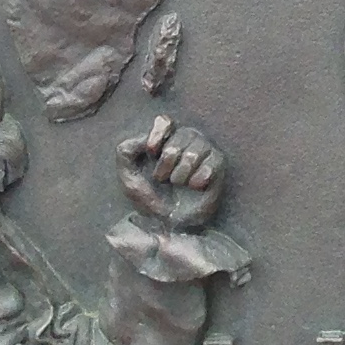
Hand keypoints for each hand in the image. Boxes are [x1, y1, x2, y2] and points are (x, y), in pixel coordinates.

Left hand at [118, 114, 224, 228]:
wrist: (167, 223)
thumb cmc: (150, 199)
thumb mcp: (128, 177)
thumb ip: (126, 152)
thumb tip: (144, 138)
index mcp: (165, 141)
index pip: (166, 121)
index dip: (158, 133)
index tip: (151, 151)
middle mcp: (187, 142)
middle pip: (183, 134)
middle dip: (168, 159)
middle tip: (163, 178)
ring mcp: (205, 153)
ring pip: (197, 149)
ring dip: (182, 172)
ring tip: (178, 184)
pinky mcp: (218, 167)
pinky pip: (213, 162)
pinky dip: (199, 177)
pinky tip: (194, 187)